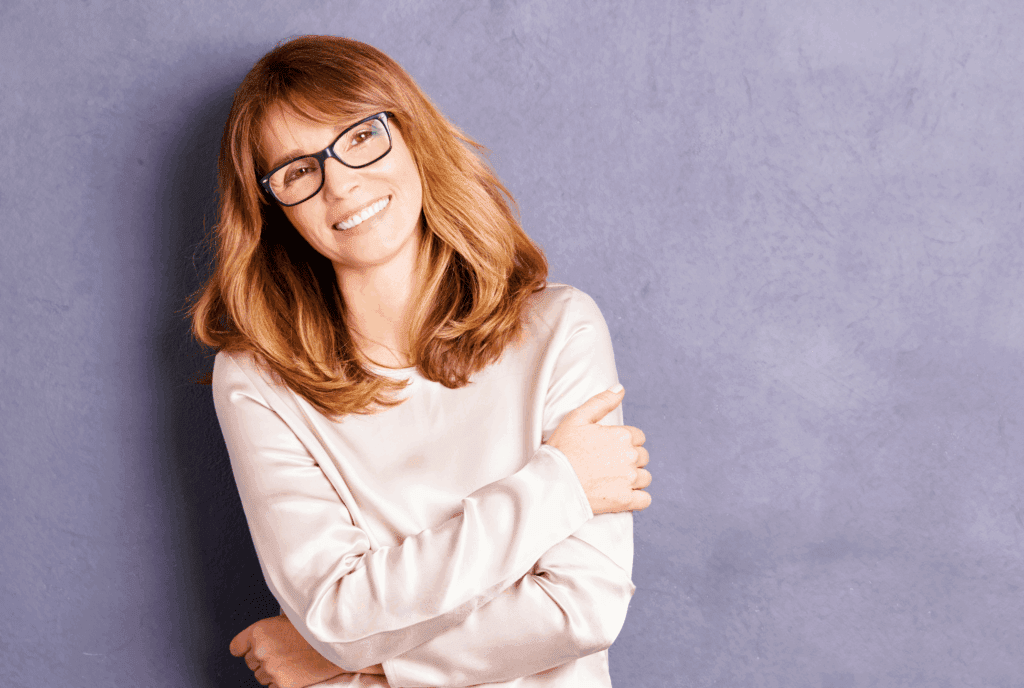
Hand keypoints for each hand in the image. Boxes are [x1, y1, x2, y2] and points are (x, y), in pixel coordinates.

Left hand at [229, 613, 381, 686]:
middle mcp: (261, 651)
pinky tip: (296, 671)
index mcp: (259, 631)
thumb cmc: (316, 626)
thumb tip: (266, 623)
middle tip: (283, 652)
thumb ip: (273, 624)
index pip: (236, 647)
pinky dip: (282, 683)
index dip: (245, 648)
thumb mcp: (290, 616)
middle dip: (263, 660)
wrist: (337, 643)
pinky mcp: (281, 685)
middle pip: (250, 663)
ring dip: (272, 672)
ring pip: (261, 677)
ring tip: (292, 661)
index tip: (251, 649)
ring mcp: (270, 669)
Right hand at [545, 384, 651, 514]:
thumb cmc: (562, 449)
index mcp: (622, 436)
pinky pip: (645, 500)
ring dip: (635, 479)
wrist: (552, 483)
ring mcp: (629, 480)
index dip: (625, 442)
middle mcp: (630, 457)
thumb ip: (601, 402)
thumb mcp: (577, 418)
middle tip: (610, 464)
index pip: (638, 437)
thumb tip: (620, 388)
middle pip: (643, 457)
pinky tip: (624, 495)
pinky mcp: (625, 501)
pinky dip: (638, 498)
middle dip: (631, 460)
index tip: (610, 448)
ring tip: (614, 480)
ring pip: (645, 478)